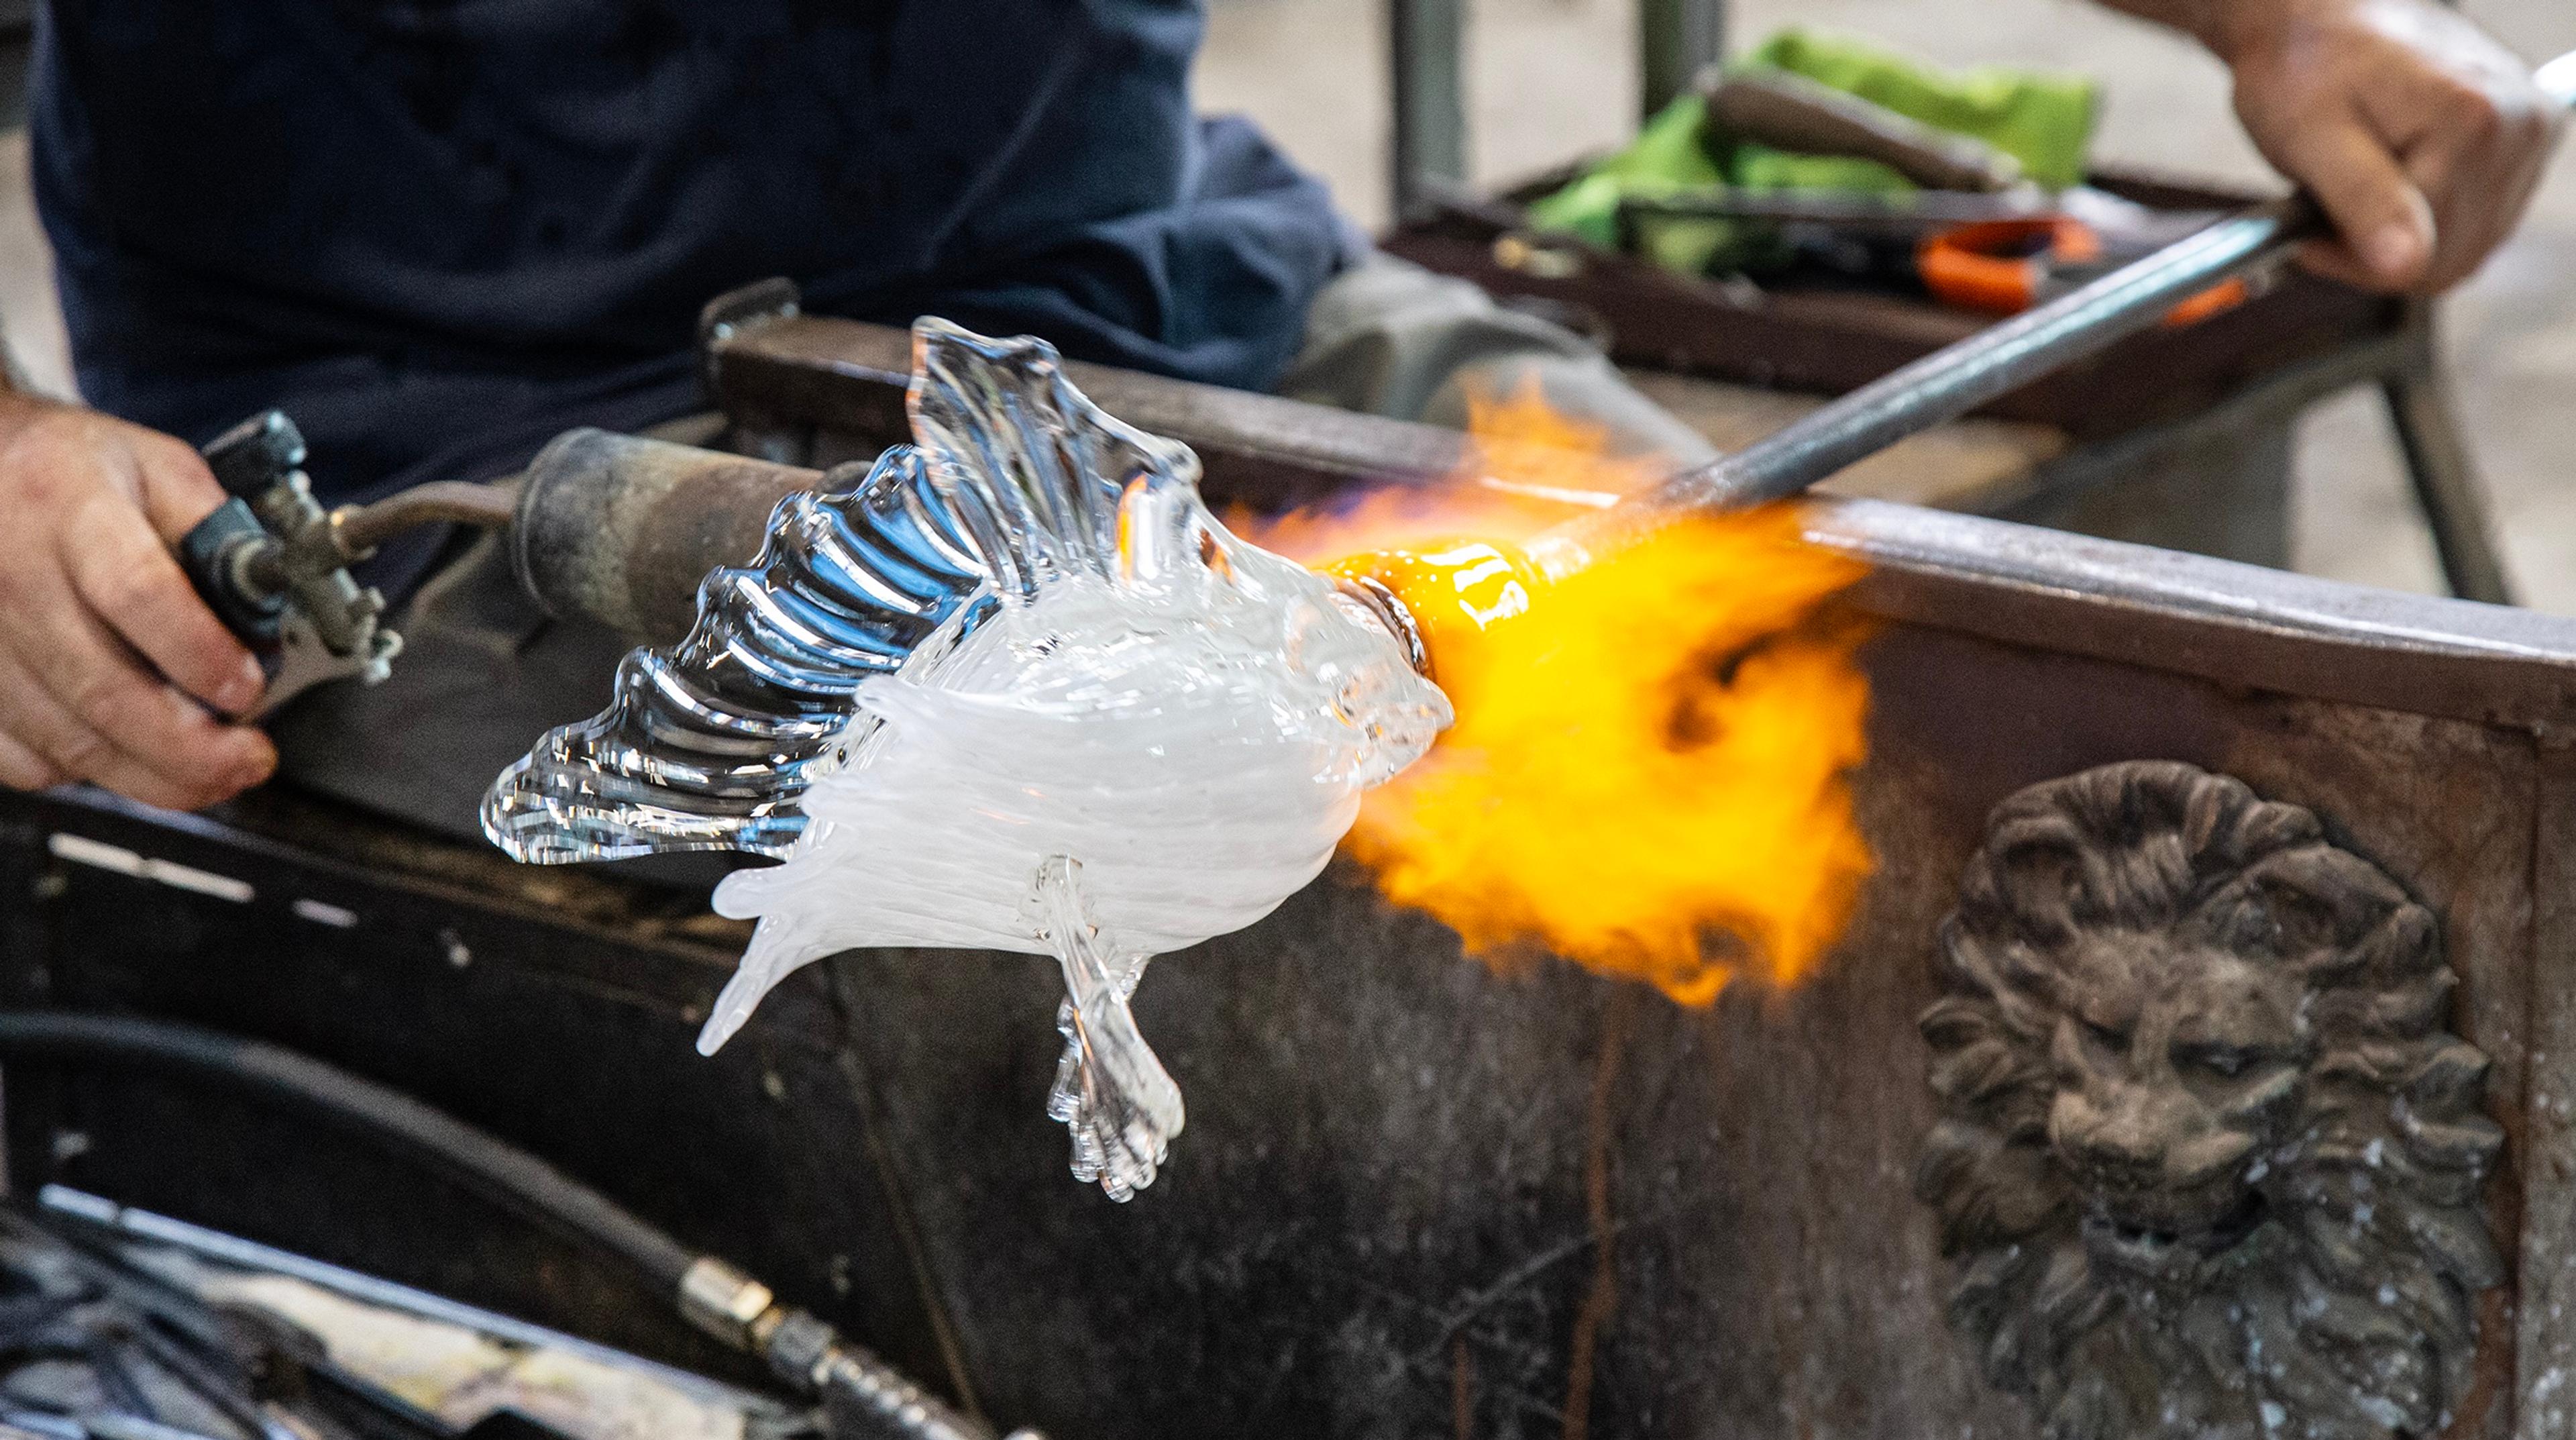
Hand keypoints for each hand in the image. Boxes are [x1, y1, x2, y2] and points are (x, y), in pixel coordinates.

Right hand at [0, 394, 273, 807]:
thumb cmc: (72, 473)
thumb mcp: (157, 469)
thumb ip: (219, 532)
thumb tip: (270, 610)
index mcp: (66, 506)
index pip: (137, 593)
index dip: (201, 654)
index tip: (249, 688)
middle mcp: (12, 574)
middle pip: (103, 689)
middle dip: (193, 748)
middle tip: (251, 759)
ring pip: (68, 739)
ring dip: (154, 775)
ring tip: (216, 774)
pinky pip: (26, 760)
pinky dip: (88, 772)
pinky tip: (131, 754)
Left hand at [2217, 0, 2560, 292]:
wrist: (2328, 19)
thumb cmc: (2308, 69)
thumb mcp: (2311, 137)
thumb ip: (2362, 201)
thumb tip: (2406, 266)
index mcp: (2471, 121)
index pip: (2420, 257)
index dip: (2351, 259)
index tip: (2306, 237)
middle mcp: (2519, 125)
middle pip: (2452, 258)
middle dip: (2380, 254)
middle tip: (2329, 214)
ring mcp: (2531, 133)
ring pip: (2468, 248)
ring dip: (2406, 240)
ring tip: (2359, 191)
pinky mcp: (2528, 141)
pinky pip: (2481, 224)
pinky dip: (2433, 222)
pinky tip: (2396, 186)